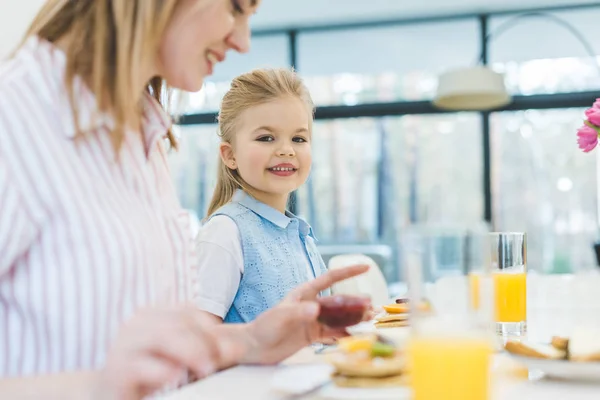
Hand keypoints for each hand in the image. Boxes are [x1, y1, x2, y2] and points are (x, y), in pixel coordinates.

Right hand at [98, 307, 245, 399]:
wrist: (109, 394)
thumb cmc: (148, 373)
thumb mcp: (178, 356)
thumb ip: (204, 348)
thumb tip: (238, 348)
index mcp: (154, 315)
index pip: (188, 311)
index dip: (211, 328)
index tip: (229, 349)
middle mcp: (138, 324)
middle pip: (178, 322)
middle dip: (204, 341)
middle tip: (218, 362)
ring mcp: (124, 345)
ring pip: (161, 336)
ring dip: (189, 352)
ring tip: (205, 368)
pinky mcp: (116, 370)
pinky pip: (139, 365)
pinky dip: (161, 370)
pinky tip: (174, 377)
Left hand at [241, 264, 368, 364]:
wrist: (254, 347)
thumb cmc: (264, 327)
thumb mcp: (281, 317)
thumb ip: (299, 312)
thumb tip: (316, 309)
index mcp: (304, 292)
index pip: (330, 278)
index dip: (348, 272)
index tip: (366, 267)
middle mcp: (311, 304)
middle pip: (338, 301)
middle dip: (355, 302)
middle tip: (372, 306)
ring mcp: (313, 320)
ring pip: (338, 317)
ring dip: (353, 317)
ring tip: (369, 319)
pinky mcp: (312, 335)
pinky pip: (332, 332)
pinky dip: (344, 333)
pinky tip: (356, 335)